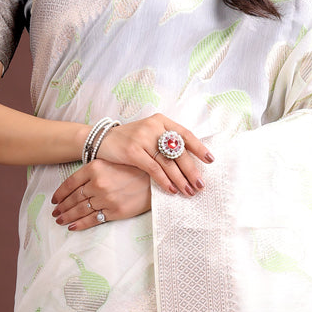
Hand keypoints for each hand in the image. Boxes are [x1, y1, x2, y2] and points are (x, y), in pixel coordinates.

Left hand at [52, 158, 151, 230]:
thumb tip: (77, 186)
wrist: (157, 179)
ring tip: (60, 220)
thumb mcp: (111, 163)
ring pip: (81, 210)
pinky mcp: (114, 211)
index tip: (55, 200)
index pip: (70, 183)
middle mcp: (98, 183)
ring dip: (68, 216)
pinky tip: (72, 226)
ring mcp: (105, 198)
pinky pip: (93, 219)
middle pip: (74, 198)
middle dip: (62, 207)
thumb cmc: (135, 169)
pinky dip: (80, 224)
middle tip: (55, 212)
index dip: (60, 193)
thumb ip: (94, 171)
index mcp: (95, 168)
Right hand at [93, 114, 214, 196]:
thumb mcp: (148, 134)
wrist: (101, 139)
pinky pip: (154, 168)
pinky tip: (172, 190)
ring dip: (180, 179)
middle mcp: (154, 126)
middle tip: (201, 184)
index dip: (199, 148)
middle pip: (179, 151)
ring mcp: (143, 138)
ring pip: (168, 162)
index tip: (210, 160)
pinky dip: (164, 180)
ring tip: (189, 191)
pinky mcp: (133, 151)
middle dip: (191, 170)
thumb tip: (188, 161)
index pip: (185, 134)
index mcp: (161, 121)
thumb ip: (165, 142)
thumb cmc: (128, 140)